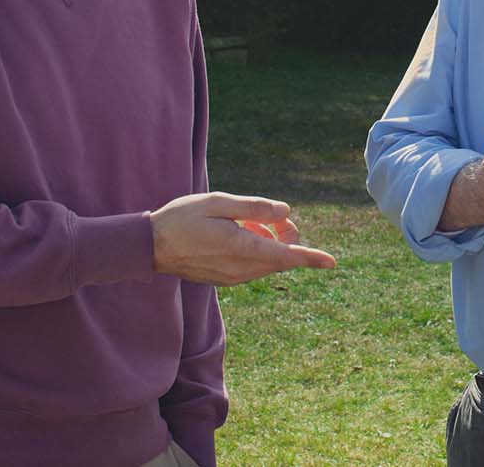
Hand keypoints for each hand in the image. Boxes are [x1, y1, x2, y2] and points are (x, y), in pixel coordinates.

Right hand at [151, 192, 336, 285]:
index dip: (311, 257)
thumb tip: (284, 212)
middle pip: (280, 259)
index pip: (286, 256)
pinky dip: (255, 251)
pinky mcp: (225, 280)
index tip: (332, 262)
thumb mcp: (218, 203)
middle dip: (287, 239)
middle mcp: (241, 269)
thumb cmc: (182, 219)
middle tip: (274, 217)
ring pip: (267, 263)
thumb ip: (254, 208)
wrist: (150, 247)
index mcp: (242, 249)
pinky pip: (252, 267)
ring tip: (248, 223)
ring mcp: (233, 278)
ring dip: (270, 244)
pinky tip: (237, 235)